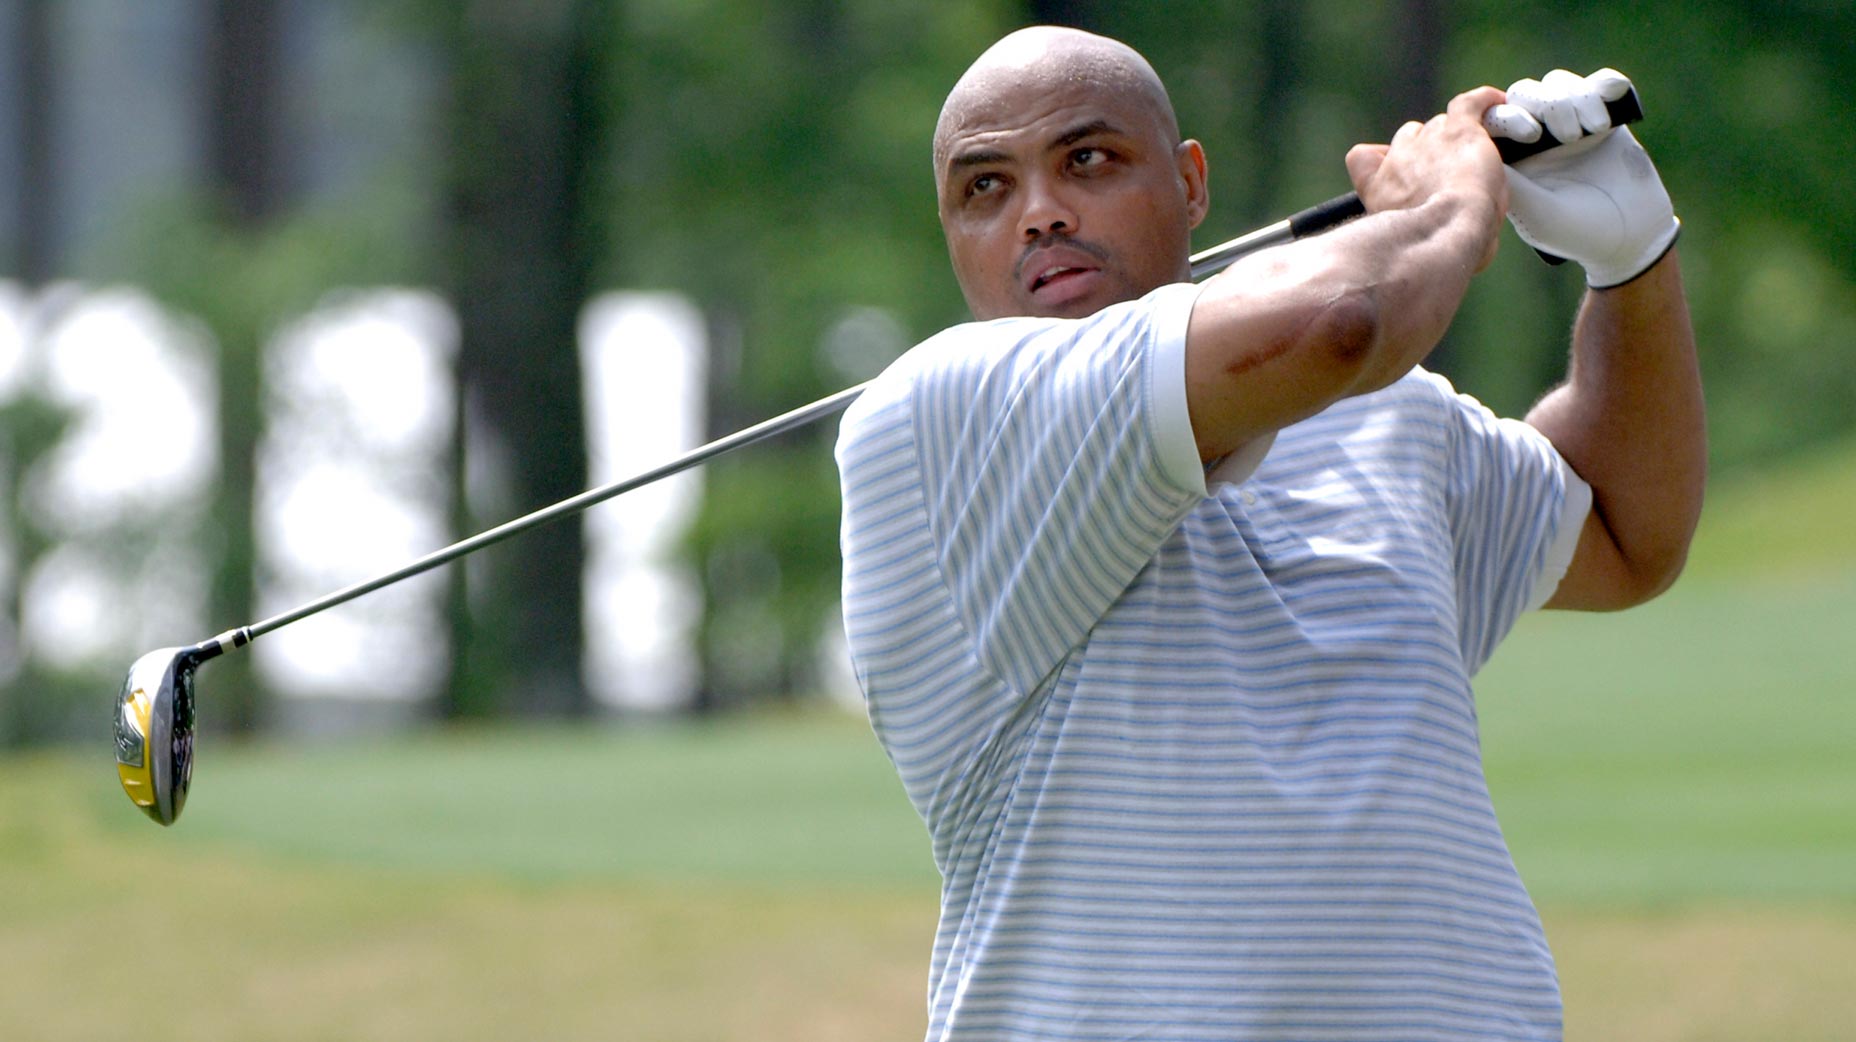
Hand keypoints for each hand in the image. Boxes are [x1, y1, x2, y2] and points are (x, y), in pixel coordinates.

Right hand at [1346, 86, 1507, 269]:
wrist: (1444, 231)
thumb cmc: (1430, 252)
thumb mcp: (1409, 247)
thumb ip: (1417, 231)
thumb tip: (1451, 241)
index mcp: (1378, 188)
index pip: (1362, 158)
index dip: (1381, 162)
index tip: (1395, 172)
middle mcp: (1398, 159)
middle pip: (1410, 139)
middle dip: (1428, 153)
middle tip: (1452, 176)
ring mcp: (1429, 140)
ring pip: (1441, 125)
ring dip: (1455, 137)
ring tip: (1479, 156)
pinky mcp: (1460, 129)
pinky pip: (1470, 103)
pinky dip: (1485, 101)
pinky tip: (1498, 104)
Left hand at [1485, 69, 1679, 287]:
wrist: (1627, 237)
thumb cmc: (1574, 231)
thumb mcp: (1535, 210)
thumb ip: (1511, 178)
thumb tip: (1479, 146)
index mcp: (1509, 156)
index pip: (1495, 118)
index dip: (1508, 115)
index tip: (1530, 136)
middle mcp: (1535, 136)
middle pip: (1525, 94)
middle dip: (1547, 106)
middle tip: (1568, 137)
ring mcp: (1570, 123)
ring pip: (1559, 84)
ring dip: (1576, 99)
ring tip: (1593, 130)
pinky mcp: (1605, 116)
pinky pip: (1601, 82)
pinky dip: (1607, 84)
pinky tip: (1612, 100)